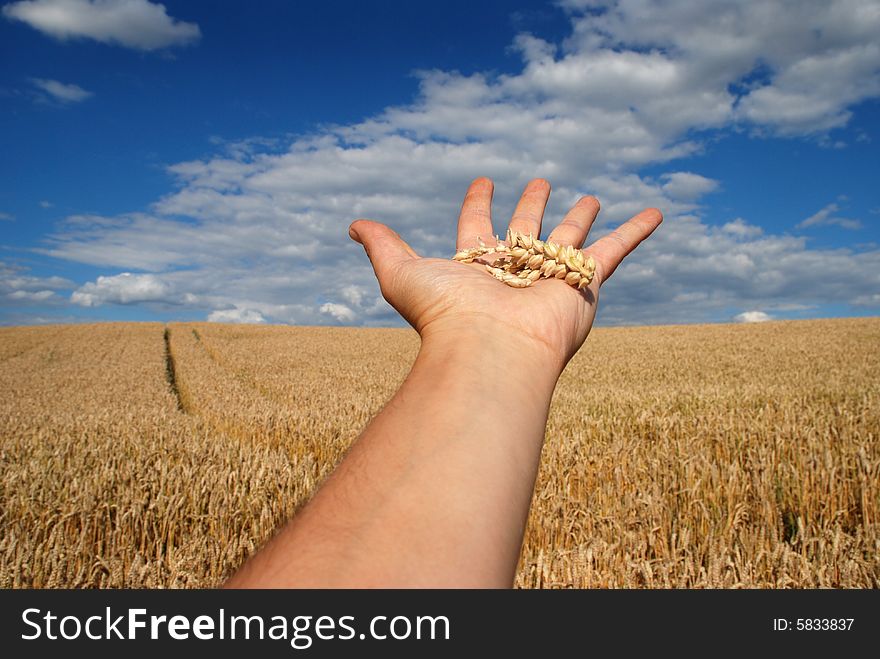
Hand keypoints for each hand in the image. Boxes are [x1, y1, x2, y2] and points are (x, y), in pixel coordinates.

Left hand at [348, 177, 661, 370]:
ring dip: (580, 217)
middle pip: (526, 228)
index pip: (477, 225)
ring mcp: (549, 279)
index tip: (483, 181)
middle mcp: (513, 272)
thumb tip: (352, 223)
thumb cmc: (445, 316)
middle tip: (540, 181)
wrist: (490, 353)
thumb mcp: (402, 272)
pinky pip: (615, 251)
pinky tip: (656, 211)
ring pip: (570, 238)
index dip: (478, 203)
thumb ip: (382, 245)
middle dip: (532, 204)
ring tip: (590, 196)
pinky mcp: (582, 286)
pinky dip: (636, 231)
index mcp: (476, 266)